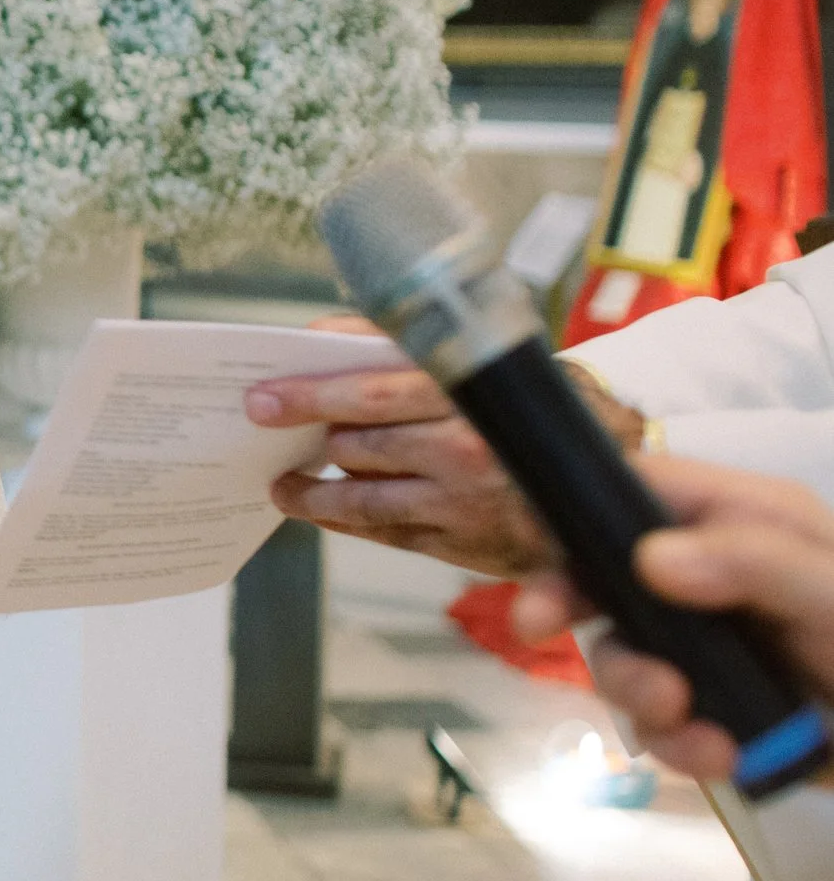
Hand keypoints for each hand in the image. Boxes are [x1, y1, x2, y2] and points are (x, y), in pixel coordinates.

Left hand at [247, 328, 643, 576]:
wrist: (618, 474)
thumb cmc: (536, 406)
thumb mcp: (488, 360)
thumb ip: (402, 342)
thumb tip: (324, 333)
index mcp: (474, 398)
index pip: (372, 393)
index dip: (310, 394)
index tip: (263, 396)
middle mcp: (469, 453)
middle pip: (359, 445)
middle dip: (306, 433)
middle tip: (262, 423)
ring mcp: (465, 505)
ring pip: (362, 498)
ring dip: (313, 490)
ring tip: (282, 481)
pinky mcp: (464, 546)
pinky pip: (385, 534)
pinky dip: (344, 520)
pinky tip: (318, 507)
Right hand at [510, 456, 833, 780]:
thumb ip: (754, 563)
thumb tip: (646, 559)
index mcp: (740, 521)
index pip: (635, 488)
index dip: (576, 505)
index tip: (538, 542)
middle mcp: (709, 576)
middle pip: (600, 573)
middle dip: (567, 604)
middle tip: (536, 629)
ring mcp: (706, 646)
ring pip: (621, 655)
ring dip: (636, 691)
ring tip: (682, 718)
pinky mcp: (714, 711)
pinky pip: (658, 724)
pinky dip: (676, 744)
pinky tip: (717, 754)